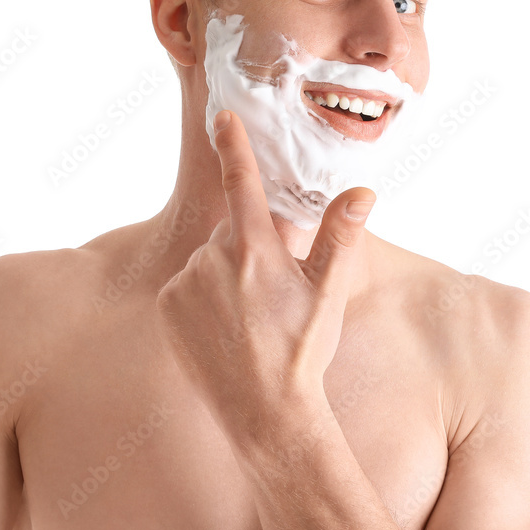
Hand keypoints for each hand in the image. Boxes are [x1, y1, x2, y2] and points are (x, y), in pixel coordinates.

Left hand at [155, 110, 375, 441]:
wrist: (265, 413)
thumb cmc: (302, 350)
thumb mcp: (327, 294)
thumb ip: (341, 238)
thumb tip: (362, 192)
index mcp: (254, 249)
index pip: (242, 182)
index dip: (233, 144)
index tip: (222, 116)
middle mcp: (212, 259)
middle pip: (231, 230)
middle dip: (250, 246)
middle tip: (272, 290)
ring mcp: (185, 284)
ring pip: (208, 258)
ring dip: (226, 273)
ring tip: (249, 316)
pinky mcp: (167, 307)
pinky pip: (186, 285)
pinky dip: (201, 295)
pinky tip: (223, 326)